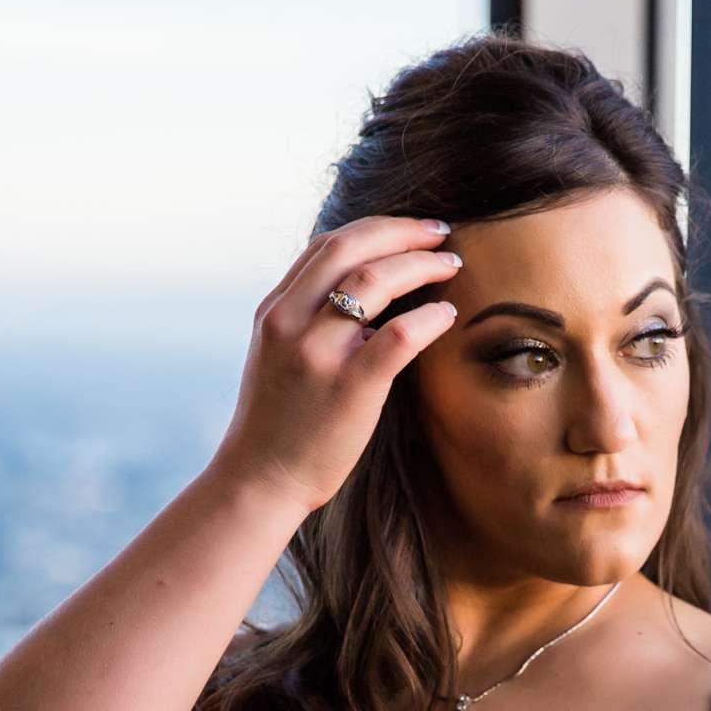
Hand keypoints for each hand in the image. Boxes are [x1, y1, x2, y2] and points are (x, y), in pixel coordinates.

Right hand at [209, 215, 462, 517]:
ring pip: (374, 281)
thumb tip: (363, 299)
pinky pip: (399, 335)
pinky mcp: (349, 387)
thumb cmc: (278, 425)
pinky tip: (447, 314)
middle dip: (403, 231)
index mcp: (274, 311)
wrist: (260, 480)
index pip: (326, 245)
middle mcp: (291, 322)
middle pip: (350, 248)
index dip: (375, 229)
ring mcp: (317, 353)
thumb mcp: (277, 357)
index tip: (410, 230)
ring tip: (450, 266)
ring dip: (420, 264)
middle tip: (441, 233)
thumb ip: (308, 321)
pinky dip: (429, 316)